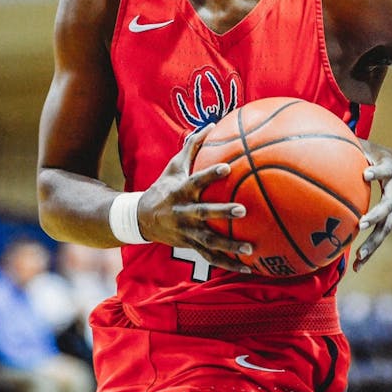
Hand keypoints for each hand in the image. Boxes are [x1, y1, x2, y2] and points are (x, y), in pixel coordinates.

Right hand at [137, 125, 252, 272]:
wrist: (141, 219)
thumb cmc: (164, 187)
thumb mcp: (174, 166)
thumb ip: (193, 146)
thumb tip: (213, 124)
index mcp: (180, 191)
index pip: (196, 181)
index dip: (210, 174)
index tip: (226, 168)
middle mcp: (183, 212)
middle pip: (204, 213)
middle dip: (222, 212)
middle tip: (243, 209)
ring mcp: (186, 232)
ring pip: (209, 241)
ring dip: (230, 246)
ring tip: (250, 248)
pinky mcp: (190, 246)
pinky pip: (211, 257)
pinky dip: (229, 264)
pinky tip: (250, 268)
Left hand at [352, 141, 391, 271]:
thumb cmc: (388, 157)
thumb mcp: (375, 148)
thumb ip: (356, 143)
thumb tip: (329, 135)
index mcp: (391, 172)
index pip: (384, 170)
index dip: (376, 171)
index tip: (366, 172)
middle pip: (387, 206)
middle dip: (375, 216)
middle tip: (362, 223)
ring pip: (385, 229)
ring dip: (372, 244)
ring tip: (359, 257)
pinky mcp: (391, 221)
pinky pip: (379, 238)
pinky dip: (369, 253)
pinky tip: (356, 267)